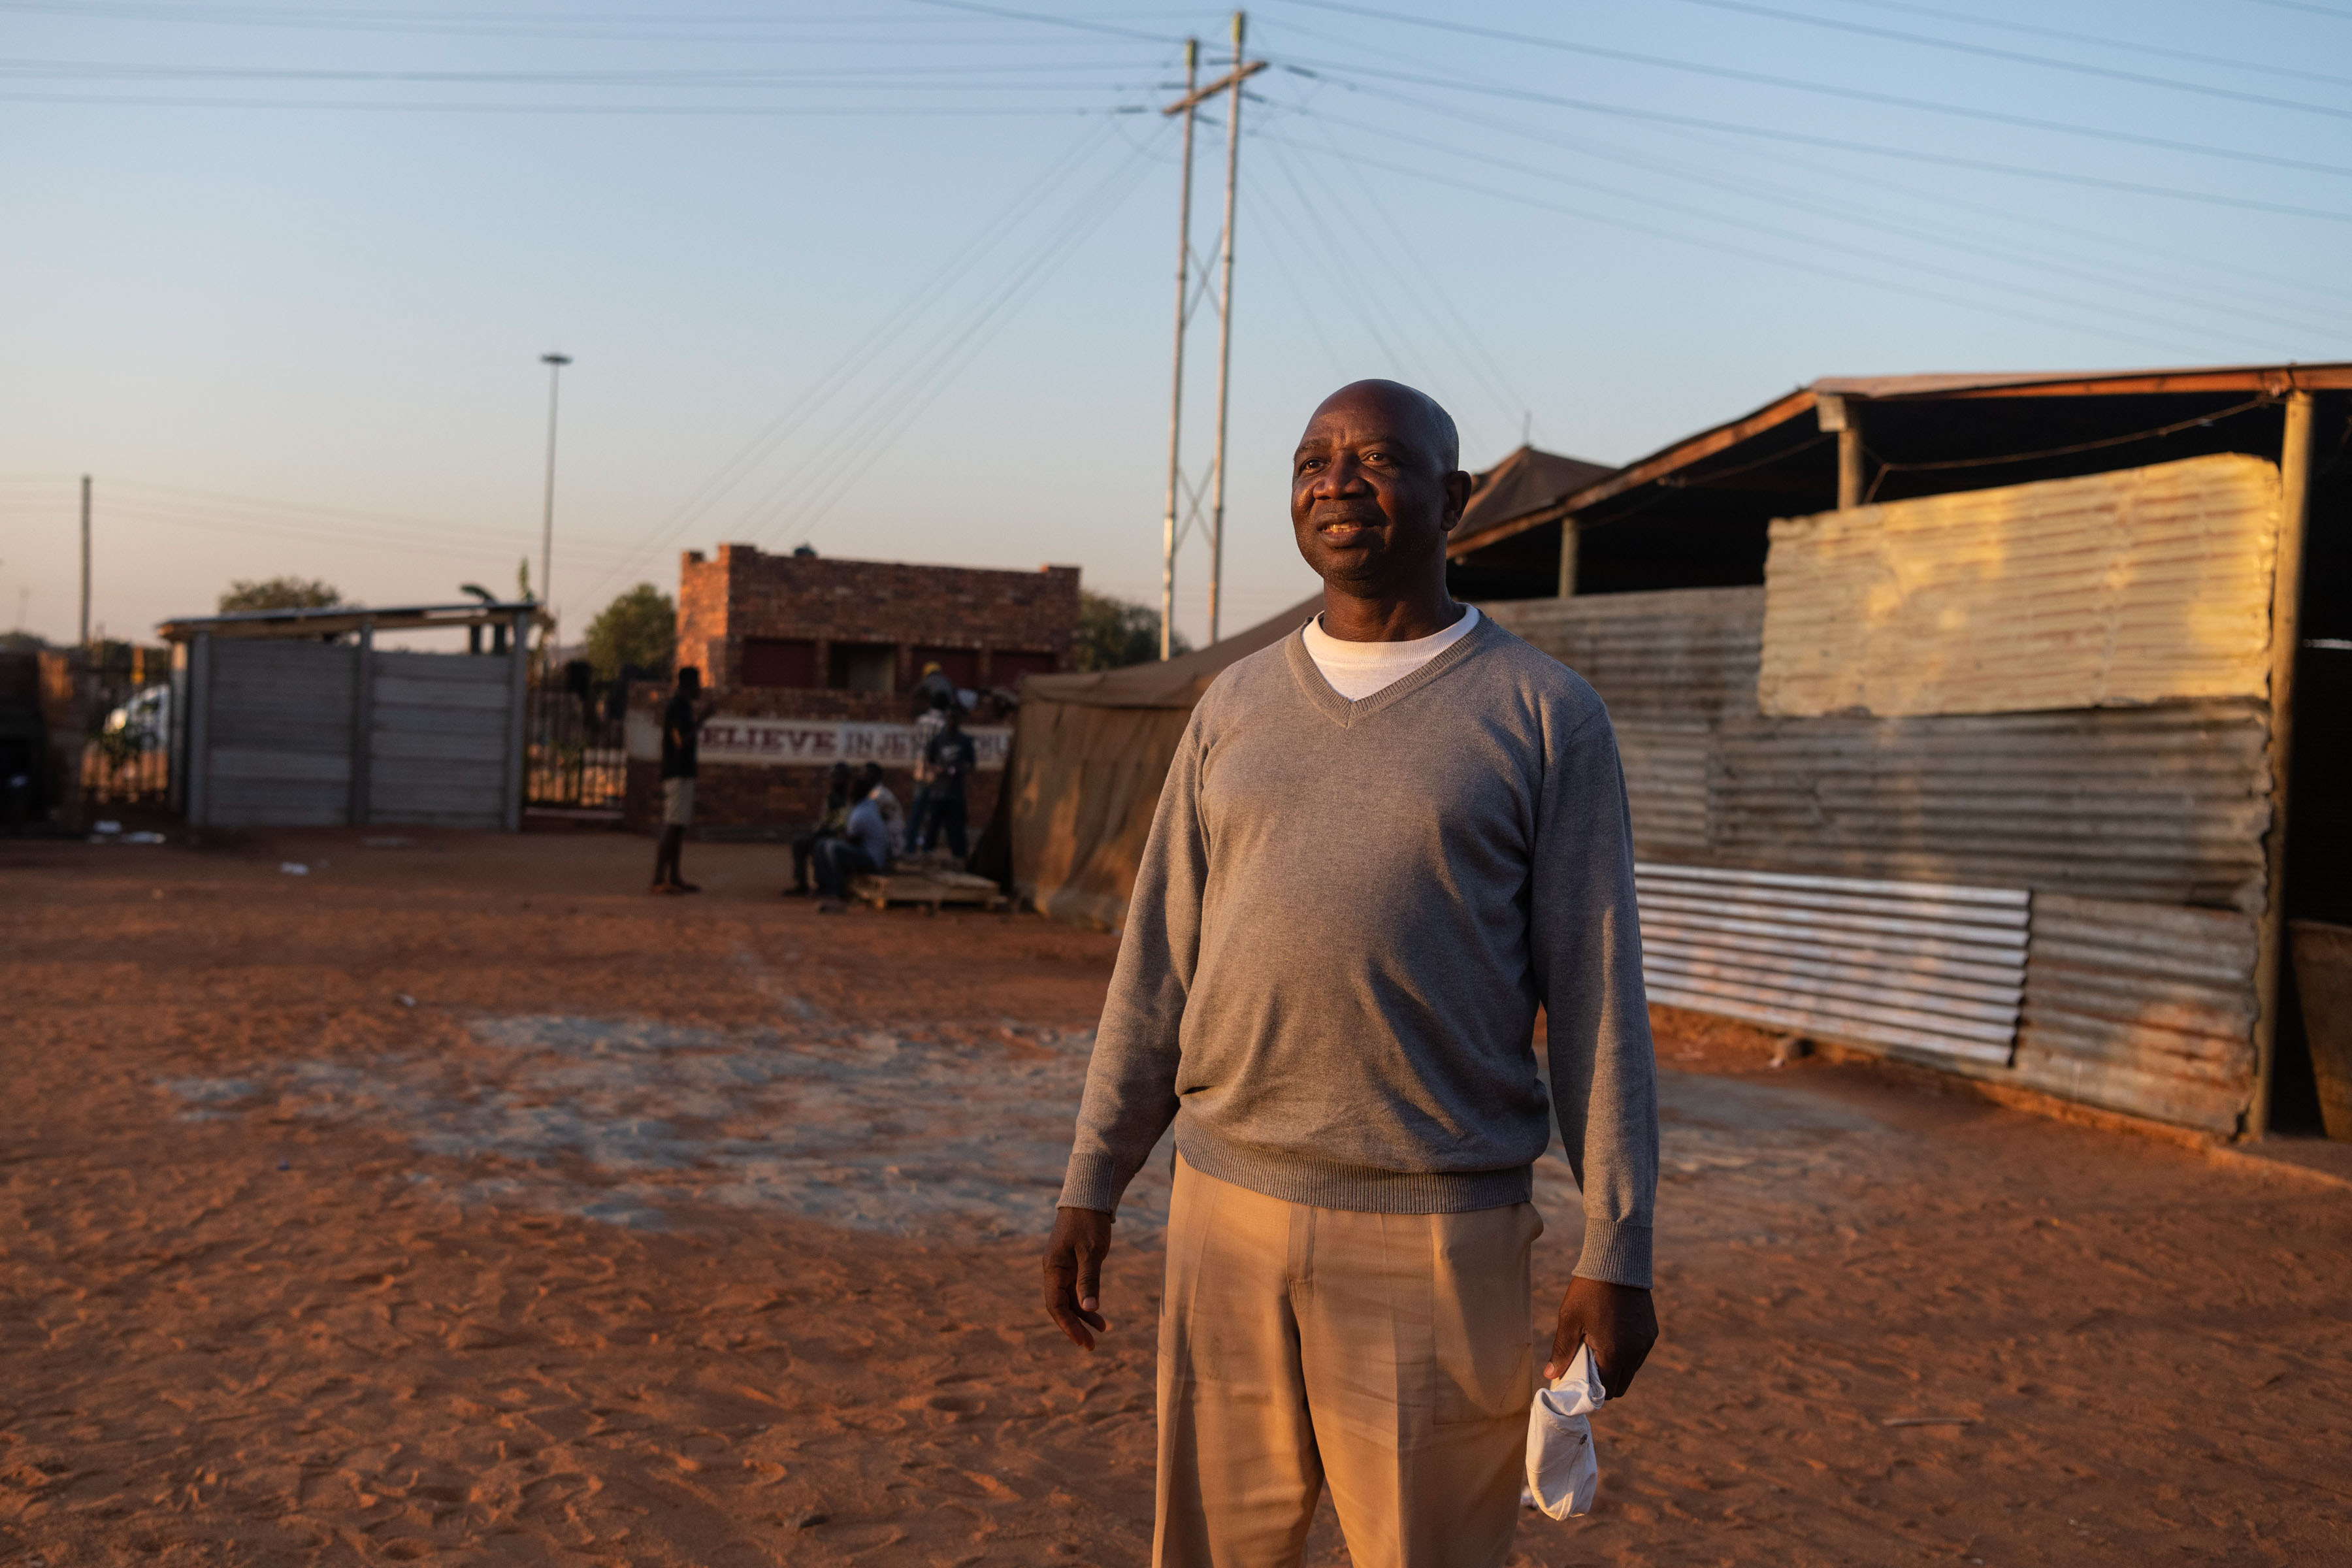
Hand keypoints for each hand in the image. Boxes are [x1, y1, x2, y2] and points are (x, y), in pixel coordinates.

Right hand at [1042, 1206, 1114, 1350]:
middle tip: (1091, 1346)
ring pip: (1068, 1299)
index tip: (1083, 1341)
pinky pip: (1074, 1289)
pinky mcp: (1071, 1264)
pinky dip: (1085, 1302)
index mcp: (1053, 1268)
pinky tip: (1097, 1312)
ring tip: (1101, 1331)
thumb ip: (1089, 1280)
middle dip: (1074, 1326)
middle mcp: (1053, 1270)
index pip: (1055, 1305)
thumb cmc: (1089, 1222)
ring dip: (1082, 1316)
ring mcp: (1061, 1267)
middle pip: (1060, 1306)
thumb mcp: (1092, 1251)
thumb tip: (1089, 1310)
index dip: (1068, 1325)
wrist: (1088, 1197)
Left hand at [1546, 1275, 1657, 1398]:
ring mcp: (1646, 1342)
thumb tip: (1551, 1374)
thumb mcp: (1569, 1320)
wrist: (1617, 1262)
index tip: (1578, 1382)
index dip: (1591, 1391)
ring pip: (1631, 1370)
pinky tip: (1612, 1336)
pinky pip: (1639, 1354)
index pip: (1606, 1390)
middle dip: (1603, 1382)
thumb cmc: (1588, 1291)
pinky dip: (1626, 1354)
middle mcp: (1635, 1352)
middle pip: (1621, 1385)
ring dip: (1616, 1368)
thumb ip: (1562, 1351)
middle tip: (1586, 1367)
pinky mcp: (1651, 1332)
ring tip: (1598, 1348)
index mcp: (1615, 1353)